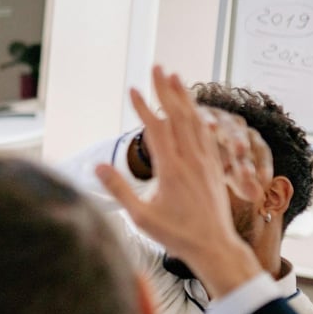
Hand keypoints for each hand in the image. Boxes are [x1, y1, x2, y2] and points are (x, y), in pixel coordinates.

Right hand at [95, 66, 267, 294]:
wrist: (214, 247)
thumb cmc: (176, 235)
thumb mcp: (141, 217)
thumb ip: (119, 190)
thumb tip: (98, 166)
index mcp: (172, 170)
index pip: (156, 129)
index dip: (143, 107)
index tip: (132, 89)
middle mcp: (191, 160)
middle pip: (178, 116)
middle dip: (166, 90)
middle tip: (158, 67)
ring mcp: (205, 162)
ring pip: (195, 121)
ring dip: (185, 97)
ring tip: (175, 77)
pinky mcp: (213, 168)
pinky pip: (206, 135)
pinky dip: (198, 117)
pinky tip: (194, 110)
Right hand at [200, 106, 272, 202]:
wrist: (186, 136)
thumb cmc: (212, 159)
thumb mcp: (228, 172)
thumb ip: (243, 183)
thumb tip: (259, 197)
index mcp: (249, 143)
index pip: (261, 153)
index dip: (264, 166)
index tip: (264, 182)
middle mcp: (238, 128)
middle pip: (246, 141)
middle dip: (247, 157)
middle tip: (248, 173)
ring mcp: (220, 118)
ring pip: (230, 128)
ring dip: (234, 136)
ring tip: (238, 147)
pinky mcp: (200, 112)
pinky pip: (205, 115)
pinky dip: (209, 119)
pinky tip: (210, 126)